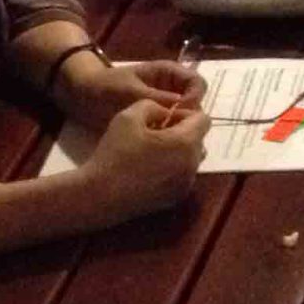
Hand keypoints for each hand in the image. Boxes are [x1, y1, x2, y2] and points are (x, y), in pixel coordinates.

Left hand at [61, 55, 207, 132]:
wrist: (85, 97)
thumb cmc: (107, 88)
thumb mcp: (133, 91)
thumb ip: (159, 98)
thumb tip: (186, 109)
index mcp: (169, 73)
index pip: (197, 83)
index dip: (195, 98)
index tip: (184, 115)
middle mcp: (172, 88)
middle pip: (195, 103)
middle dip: (189, 118)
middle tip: (177, 133)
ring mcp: (166, 105)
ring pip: (185, 118)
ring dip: (180, 129)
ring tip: (170, 141)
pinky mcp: (158, 120)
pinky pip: (173, 127)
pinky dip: (170, 136)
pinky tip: (163, 145)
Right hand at [75, 98, 210, 222]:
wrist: (100, 195)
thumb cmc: (115, 153)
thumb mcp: (129, 116)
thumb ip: (153, 105)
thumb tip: (165, 112)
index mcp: (186, 143)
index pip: (203, 120)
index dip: (184, 113)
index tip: (164, 118)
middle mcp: (193, 165)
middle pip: (199, 139)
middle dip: (182, 132)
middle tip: (155, 133)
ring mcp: (186, 184)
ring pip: (192, 158)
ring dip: (178, 150)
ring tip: (152, 150)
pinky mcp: (177, 197)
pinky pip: (183, 175)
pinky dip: (173, 168)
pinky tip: (149, 169)